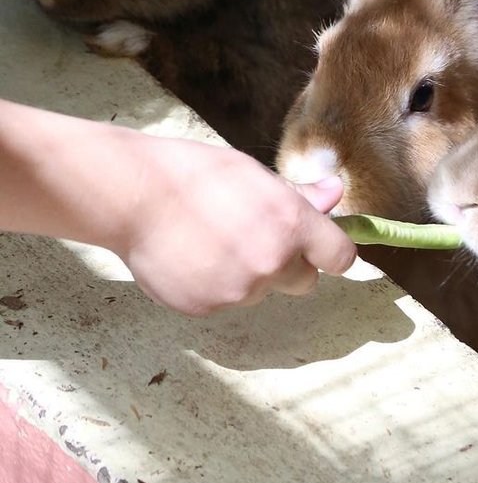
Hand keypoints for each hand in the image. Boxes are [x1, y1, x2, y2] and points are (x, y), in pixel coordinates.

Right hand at [115, 138, 356, 315]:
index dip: (331, 252)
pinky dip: (214, 286)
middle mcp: (272, 262)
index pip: (341, 257)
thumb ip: (299, 195)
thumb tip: (335, 195)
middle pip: (304, 281)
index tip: (321, 249)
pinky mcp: (207, 308)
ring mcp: (239, 290)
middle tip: (256, 237)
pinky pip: (225, 302)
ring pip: (261, 291)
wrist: (132, 195)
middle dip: (290, 265)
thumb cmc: (195, 174)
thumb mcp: (254, 175)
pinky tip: (192, 257)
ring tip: (212, 241)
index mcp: (292, 224)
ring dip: (249, 275)